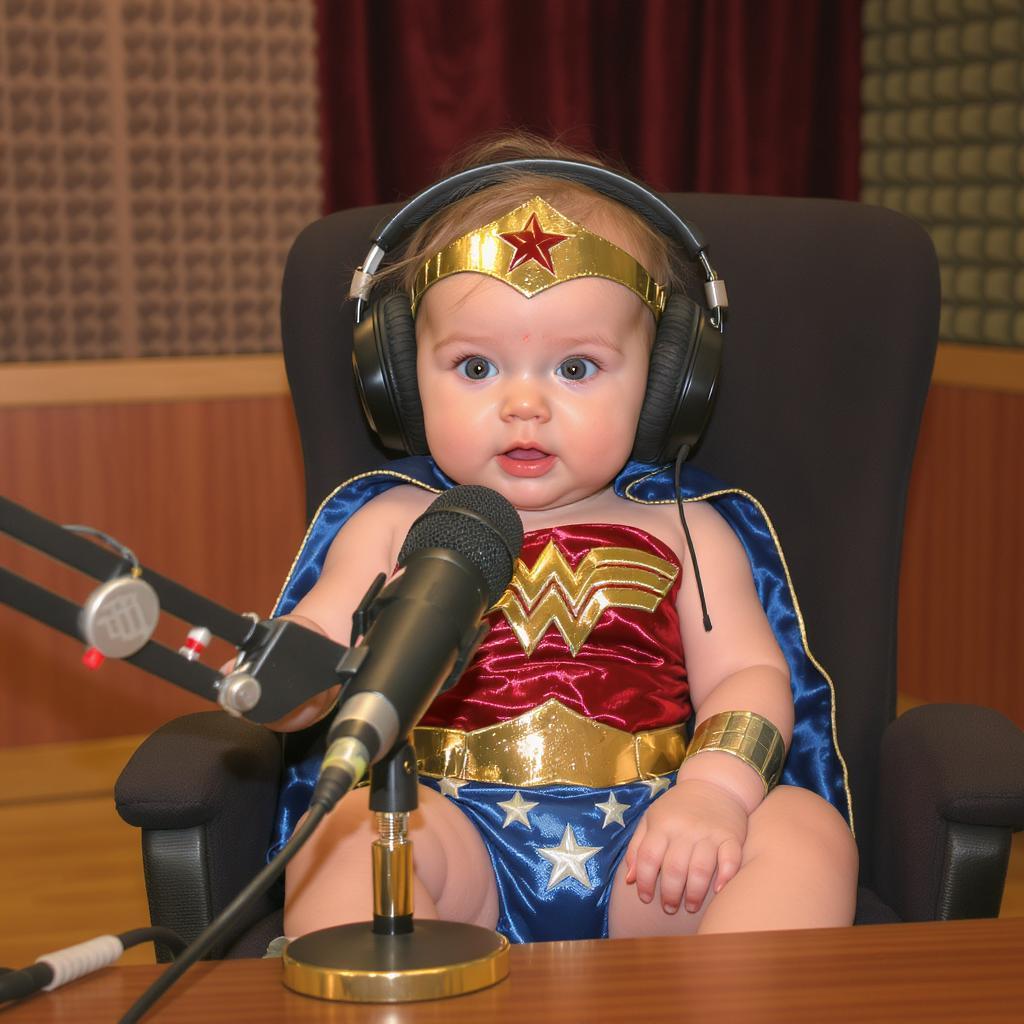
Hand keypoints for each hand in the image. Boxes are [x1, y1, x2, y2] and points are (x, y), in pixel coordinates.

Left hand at [624, 778, 747, 913]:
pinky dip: (725, 877)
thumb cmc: (677, 807)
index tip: (646, 898)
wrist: (714, 784)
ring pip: (700, 869)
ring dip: (694, 893)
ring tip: (691, 906)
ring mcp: (709, 833)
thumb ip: (637, 847)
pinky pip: (730, 860)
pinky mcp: (731, 836)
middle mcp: (685, 829)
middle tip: (670, 908)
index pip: (648, 858)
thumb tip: (630, 880)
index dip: (644, 881)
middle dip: (670, 894)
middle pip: (674, 868)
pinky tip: (719, 890)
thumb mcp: (651, 818)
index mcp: (662, 824)